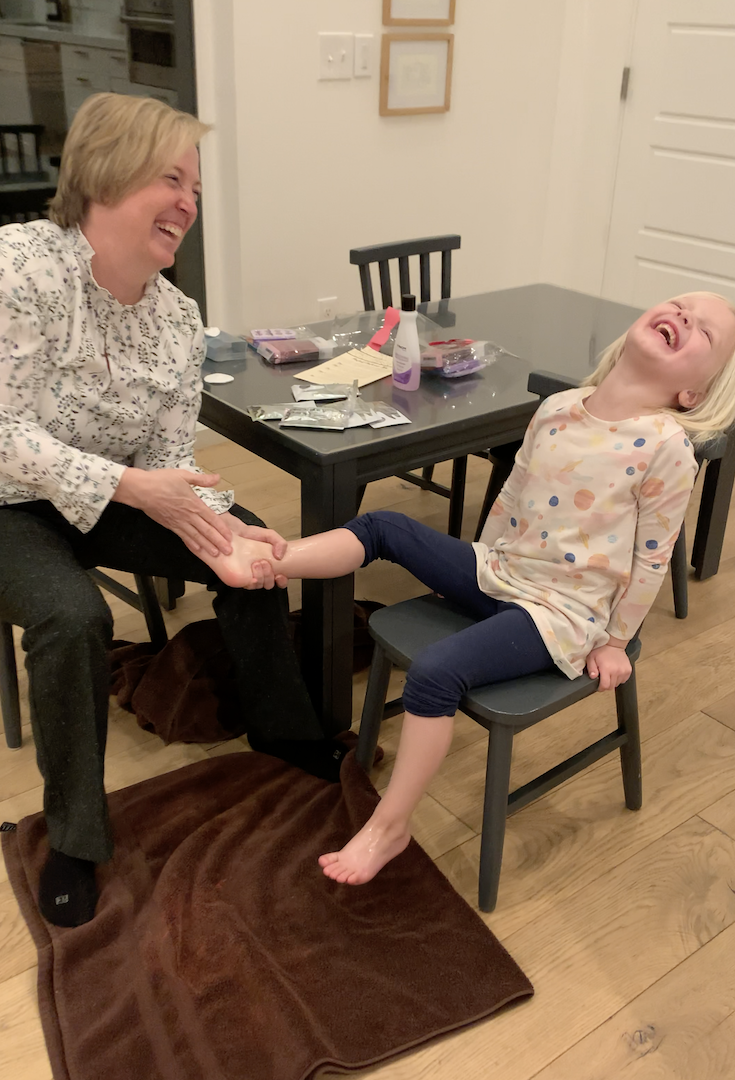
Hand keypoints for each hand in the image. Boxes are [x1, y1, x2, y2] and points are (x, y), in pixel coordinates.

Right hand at [112, 467, 232, 557]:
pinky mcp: (170, 526)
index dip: (222, 528)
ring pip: (196, 537)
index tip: (230, 536)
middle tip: (228, 551)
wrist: (141, 490)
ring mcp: (179, 522)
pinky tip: (198, 550)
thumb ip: (202, 479)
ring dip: (207, 546)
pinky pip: (184, 537)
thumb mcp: (183, 475)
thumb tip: (217, 478)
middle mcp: (188, 515)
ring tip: (217, 554)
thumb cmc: (161, 480)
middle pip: (206, 530)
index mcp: (194, 503)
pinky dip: (192, 544)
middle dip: (218, 541)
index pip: (212, 518)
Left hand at [221, 514, 288, 586]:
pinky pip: (245, 584)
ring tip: (256, 563)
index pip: (280, 580)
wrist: (234, 532)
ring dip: (260, 577)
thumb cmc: (251, 534)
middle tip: (265, 563)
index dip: (282, 581)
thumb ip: (280, 543)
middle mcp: (261, 573)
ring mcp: (250, 576)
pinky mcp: (239, 577)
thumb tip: (280, 556)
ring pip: (258, 585)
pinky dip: (249, 581)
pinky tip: (249, 570)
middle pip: (269, 584)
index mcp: (270, 566)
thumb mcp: (269, 535)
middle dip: (269, 576)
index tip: (280, 575)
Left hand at [586, 644, 631, 691]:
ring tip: (609, 674)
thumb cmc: (601, 650)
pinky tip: (615, 672)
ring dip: (613, 681)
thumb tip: (593, 677)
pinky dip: (619, 679)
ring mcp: (624, 671)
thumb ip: (591, 669)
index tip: (599, 686)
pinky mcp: (628, 670)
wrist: (613, 644)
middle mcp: (617, 671)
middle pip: (611, 686)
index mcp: (607, 669)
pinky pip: (623, 680)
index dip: (601, 688)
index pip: (605, 686)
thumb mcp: (591, 658)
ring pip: (617, 684)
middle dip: (606, 685)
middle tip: (603, 679)